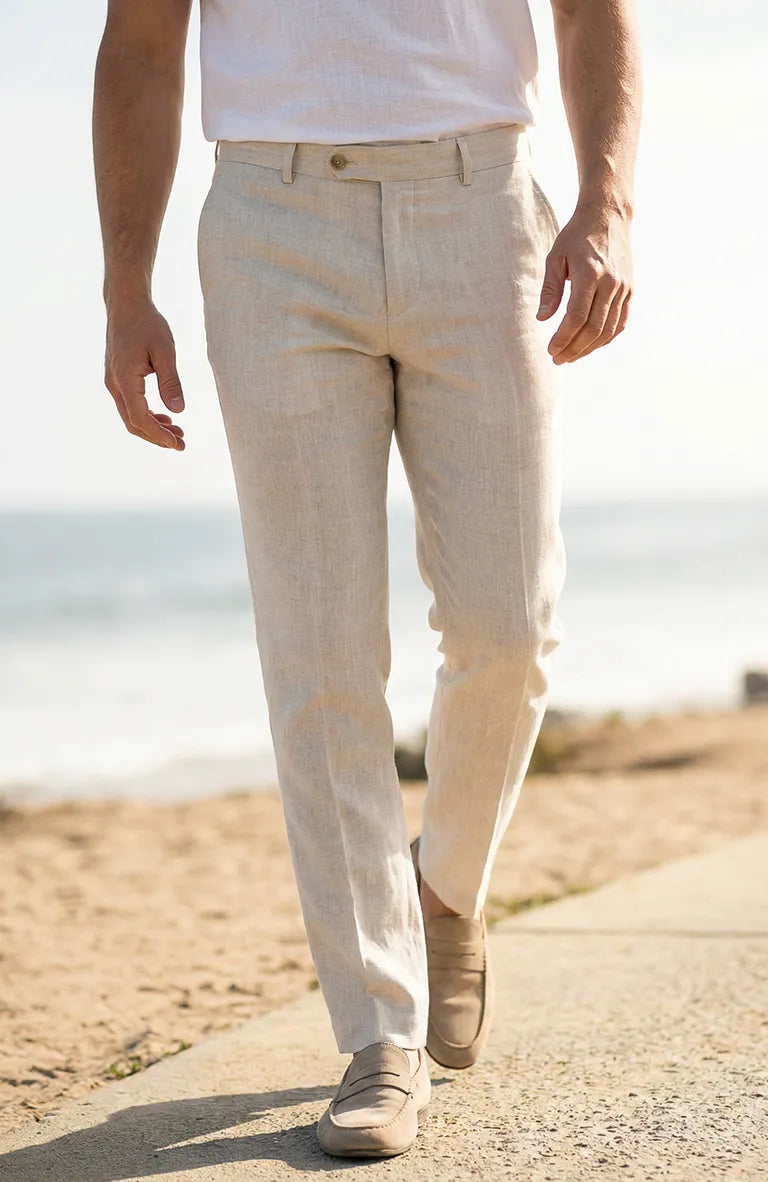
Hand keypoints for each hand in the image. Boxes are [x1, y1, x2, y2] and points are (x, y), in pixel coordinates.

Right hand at [104, 298, 185, 448]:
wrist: (126, 305)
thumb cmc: (147, 323)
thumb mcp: (165, 351)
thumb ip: (171, 382)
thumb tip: (178, 410)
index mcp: (125, 379)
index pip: (139, 418)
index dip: (159, 435)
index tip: (178, 443)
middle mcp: (114, 384)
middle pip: (133, 423)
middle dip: (157, 437)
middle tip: (182, 444)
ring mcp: (113, 382)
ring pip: (130, 416)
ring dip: (152, 428)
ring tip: (177, 433)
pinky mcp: (117, 379)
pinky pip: (129, 405)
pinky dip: (146, 415)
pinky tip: (164, 417)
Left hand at [536, 201, 632, 364]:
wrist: (609, 216)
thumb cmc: (577, 236)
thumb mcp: (556, 257)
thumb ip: (550, 289)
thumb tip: (542, 318)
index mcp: (590, 274)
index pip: (577, 317)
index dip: (563, 338)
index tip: (551, 350)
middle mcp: (611, 283)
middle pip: (594, 328)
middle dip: (574, 348)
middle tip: (558, 359)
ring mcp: (624, 287)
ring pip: (608, 329)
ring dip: (589, 347)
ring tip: (572, 356)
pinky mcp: (630, 289)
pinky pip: (620, 322)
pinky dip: (606, 337)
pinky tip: (591, 345)